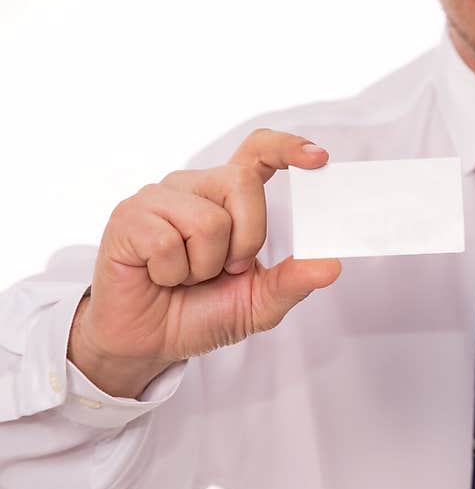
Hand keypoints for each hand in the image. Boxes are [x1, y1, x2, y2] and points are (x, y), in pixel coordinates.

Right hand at [68, 129, 340, 397]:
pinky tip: (158, 276)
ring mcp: (158, 198)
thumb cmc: (200, 312)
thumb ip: (293, 282)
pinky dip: (171, 273)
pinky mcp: (128, 218)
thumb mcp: (258, 303)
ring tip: (185, 276)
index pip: (259, 152)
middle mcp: (195, 186)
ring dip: (204, 266)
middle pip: (243, 182)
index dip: (288, 148)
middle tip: (223, 269)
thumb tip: (331, 266)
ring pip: (208, 220)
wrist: (148, 341)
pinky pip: (168, 242)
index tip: (320, 159)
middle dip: (245, 239)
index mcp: (228, 197)